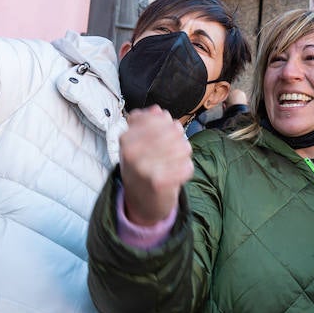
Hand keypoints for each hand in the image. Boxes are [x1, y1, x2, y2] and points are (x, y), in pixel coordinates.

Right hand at [118, 107, 192, 226]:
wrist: (139, 202)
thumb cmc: (141, 167)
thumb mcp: (136, 143)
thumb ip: (146, 123)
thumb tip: (157, 110)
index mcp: (126, 138)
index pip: (160, 117)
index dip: (169, 124)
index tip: (165, 134)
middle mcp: (132, 151)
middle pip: (175, 130)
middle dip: (179, 139)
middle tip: (172, 151)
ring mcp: (144, 167)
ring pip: (184, 147)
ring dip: (184, 155)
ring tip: (174, 162)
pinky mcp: (159, 183)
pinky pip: (187, 167)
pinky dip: (186, 169)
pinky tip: (177, 174)